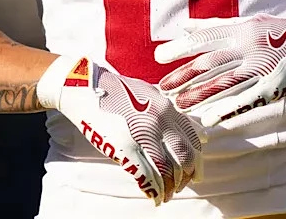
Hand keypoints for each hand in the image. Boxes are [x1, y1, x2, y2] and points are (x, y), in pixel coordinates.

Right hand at [41, 57, 203, 204]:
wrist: (85, 87)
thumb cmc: (116, 91)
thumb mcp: (150, 95)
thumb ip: (174, 115)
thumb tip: (200, 134)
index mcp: (167, 107)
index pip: (192, 141)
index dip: (196, 162)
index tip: (195, 174)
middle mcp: (160, 120)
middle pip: (184, 157)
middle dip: (185, 178)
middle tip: (180, 187)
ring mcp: (142, 134)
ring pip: (167, 170)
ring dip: (169, 188)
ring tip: (166, 196)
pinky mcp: (124, 146)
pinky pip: (146, 175)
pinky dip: (153, 190)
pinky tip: (154, 197)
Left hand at [154, 12, 285, 125]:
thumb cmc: (278, 30)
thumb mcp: (248, 21)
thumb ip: (216, 25)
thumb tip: (185, 26)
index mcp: (242, 28)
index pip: (205, 38)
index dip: (181, 48)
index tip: (159, 57)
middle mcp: (250, 46)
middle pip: (210, 63)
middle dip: (184, 76)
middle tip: (162, 88)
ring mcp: (262, 67)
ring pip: (225, 83)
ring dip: (199, 95)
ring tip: (179, 105)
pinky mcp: (274, 85)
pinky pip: (247, 99)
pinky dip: (227, 109)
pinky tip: (209, 119)